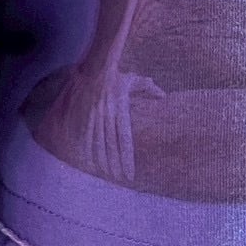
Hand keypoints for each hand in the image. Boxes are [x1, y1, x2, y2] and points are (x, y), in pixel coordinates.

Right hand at [50, 60, 165, 182]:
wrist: (95, 66)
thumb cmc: (115, 75)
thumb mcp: (133, 80)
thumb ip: (148, 88)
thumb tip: (163, 95)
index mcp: (121, 111)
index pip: (124, 140)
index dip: (126, 159)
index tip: (129, 174)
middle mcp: (108, 115)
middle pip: (112, 146)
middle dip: (115, 164)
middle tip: (119, 179)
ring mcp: (94, 115)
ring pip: (97, 143)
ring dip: (101, 161)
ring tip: (106, 175)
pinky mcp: (82, 114)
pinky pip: (83, 135)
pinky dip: (85, 149)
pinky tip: (87, 161)